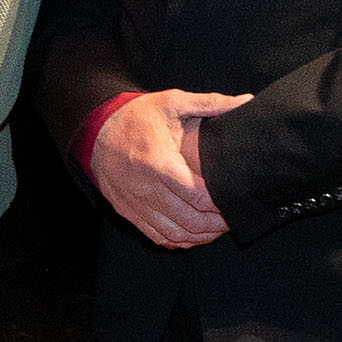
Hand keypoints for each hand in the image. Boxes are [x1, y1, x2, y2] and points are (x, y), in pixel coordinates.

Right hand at [90, 88, 250, 249]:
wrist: (96, 132)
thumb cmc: (135, 117)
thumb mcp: (171, 102)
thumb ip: (210, 103)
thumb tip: (245, 101)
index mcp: (158, 163)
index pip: (198, 198)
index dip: (222, 205)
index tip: (236, 199)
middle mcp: (145, 189)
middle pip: (190, 221)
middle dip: (217, 224)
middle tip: (233, 217)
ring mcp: (135, 204)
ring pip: (175, 234)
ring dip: (201, 236)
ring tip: (217, 228)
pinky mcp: (128, 212)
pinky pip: (157, 236)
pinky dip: (179, 240)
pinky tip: (194, 233)